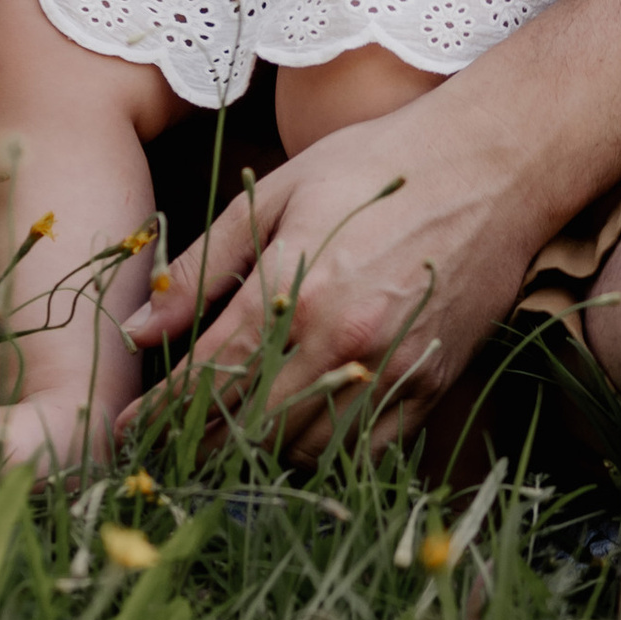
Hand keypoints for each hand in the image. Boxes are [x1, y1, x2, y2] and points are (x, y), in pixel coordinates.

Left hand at [121, 71, 548, 461]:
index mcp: (294, 286)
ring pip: (303, 451)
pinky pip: (363, 454)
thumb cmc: (377, 163)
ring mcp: (390, 369)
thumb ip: (205, 264)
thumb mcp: (280, 192)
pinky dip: (322, 456)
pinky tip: (299, 438)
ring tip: (229, 442)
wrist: (494, 163)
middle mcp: (340, 339)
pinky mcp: (429, 385)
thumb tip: (141, 326)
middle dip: (200, 443)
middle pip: (248, 426)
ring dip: (259, 454)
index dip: (160, 412)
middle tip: (169, 448)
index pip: (206, 376)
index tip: (127, 431)